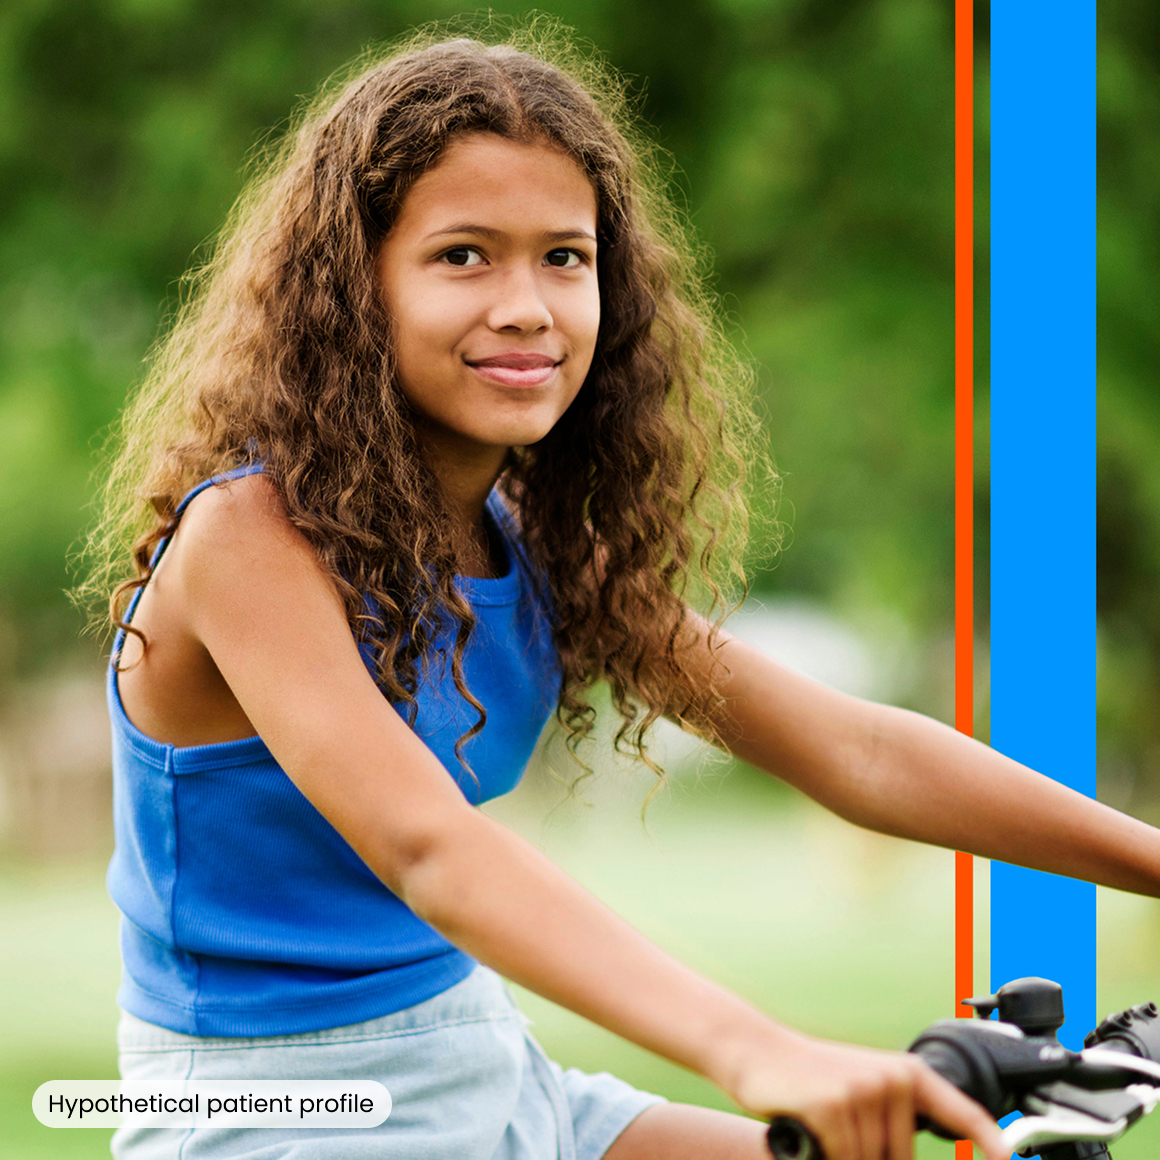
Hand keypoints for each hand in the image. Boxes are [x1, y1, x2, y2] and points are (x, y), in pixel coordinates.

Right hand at [721, 1029, 1007, 1159]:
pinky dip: (823, 1155)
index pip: (960, 1112)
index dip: (989, 1140)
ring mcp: (863, 1089)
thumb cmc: (810, 1082)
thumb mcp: (859, 1094)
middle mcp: (891, 1078)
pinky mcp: (835, 1105)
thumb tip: (898, 1155)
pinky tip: (808, 1129)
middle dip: (867, 1156)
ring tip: (819, 1127)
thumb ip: (890, 1126)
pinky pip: (842, 1158)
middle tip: (835, 1132)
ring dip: (841, 1156)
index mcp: (905, 1073)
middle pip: (899, 1157)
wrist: (756, 1052)